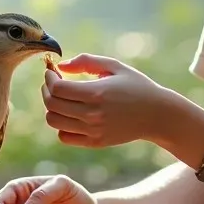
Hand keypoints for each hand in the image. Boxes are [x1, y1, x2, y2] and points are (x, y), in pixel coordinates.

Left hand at [42, 54, 174, 146]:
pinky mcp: (95, 142)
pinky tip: (71, 114)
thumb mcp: (115, 66)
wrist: (157, 115)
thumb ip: (86, 61)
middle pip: (51, 105)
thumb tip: (61, 65)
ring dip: (51, 107)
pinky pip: (64, 137)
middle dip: (46, 90)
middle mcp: (92, 114)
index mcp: (97, 93)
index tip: (52, 71)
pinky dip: (61, 125)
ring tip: (60, 98)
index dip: (49, 78)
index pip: (57, 88)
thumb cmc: (136, 86)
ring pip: (54, 122)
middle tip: (53, 83)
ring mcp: (93, 131)